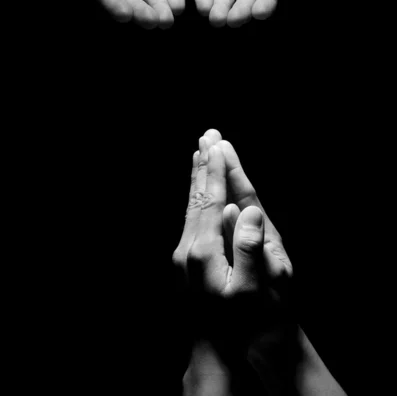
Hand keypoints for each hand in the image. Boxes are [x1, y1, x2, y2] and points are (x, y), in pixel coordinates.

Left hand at [173, 138, 286, 357]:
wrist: (212, 349)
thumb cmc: (238, 323)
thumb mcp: (251, 291)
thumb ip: (248, 248)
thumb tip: (245, 210)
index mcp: (203, 250)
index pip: (210, 200)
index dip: (215, 171)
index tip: (218, 144)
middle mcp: (187, 247)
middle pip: (195, 196)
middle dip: (202, 164)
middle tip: (206, 136)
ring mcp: (182, 253)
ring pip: (190, 205)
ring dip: (196, 177)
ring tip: (199, 153)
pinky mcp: (184, 260)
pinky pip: (190, 216)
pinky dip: (195, 196)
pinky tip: (197, 191)